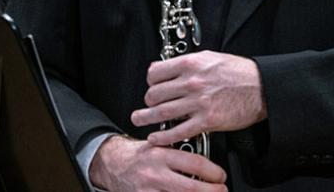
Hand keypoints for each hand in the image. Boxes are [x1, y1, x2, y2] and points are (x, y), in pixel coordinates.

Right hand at [90, 135, 225, 191]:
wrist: (112, 164)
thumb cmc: (138, 156)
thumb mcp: (157, 146)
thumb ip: (178, 153)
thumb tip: (207, 164)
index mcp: (160, 154)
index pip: (195, 163)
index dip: (214, 172)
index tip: (220, 176)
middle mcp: (154, 173)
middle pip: (192, 188)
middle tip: (221, 190)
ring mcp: (148, 190)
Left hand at [131, 51, 266, 145]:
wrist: (262, 87)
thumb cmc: (239, 72)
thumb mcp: (209, 57)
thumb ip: (187, 63)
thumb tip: (167, 68)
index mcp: (190, 64)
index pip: (155, 73)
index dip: (150, 81)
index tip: (152, 86)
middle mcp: (191, 82)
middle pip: (155, 94)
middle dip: (148, 101)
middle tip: (148, 105)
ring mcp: (198, 103)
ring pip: (162, 112)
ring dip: (146, 118)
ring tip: (138, 120)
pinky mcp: (207, 121)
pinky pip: (179, 131)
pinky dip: (164, 136)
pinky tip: (156, 138)